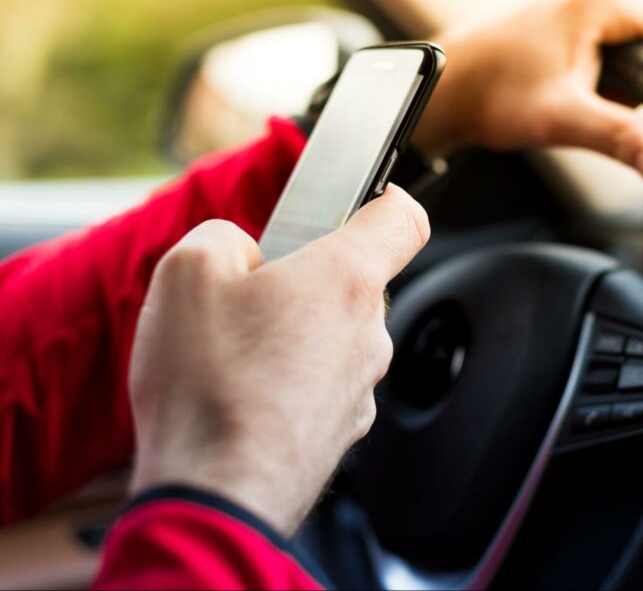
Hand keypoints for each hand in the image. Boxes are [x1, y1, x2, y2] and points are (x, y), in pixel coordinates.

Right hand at [129, 186, 428, 534]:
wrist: (216, 494)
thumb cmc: (208, 385)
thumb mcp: (188, 271)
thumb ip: (223, 237)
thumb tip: (242, 251)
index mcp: (346, 278)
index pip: (402, 218)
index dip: (383, 199)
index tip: (362, 202)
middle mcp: (369, 332)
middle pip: (352, 281)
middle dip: (303, 278)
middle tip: (248, 295)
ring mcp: (360, 386)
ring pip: (333, 335)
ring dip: (292, 333)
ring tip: (233, 355)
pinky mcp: (342, 429)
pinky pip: (321, 383)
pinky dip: (289, 380)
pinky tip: (241, 395)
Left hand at [414, 0, 642, 188]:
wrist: (441, 85)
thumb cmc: (491, 97)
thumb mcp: (563, 121)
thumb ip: (623, 139)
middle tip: (618, 105)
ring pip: (636, 18)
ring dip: (628, 60)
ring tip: (590, 91)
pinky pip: (606, 15)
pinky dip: (605, 49)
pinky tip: (574, 76)